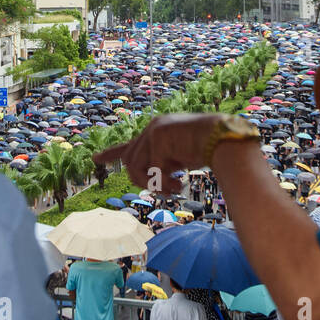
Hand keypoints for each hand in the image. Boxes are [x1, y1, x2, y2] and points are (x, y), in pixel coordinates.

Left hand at [94, 113, 222, 195]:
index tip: (95, 158)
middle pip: (130, 163)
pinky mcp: (158, 136)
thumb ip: (161, 167)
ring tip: (175, 188)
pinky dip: (163, 181)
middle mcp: (152, 129)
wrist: (224, 140)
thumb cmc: (207, 151)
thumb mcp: (179, 161)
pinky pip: (151, 168)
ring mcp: (154, 130)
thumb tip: (147, 183)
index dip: (111, 154)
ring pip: (136, 167)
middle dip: (144, 182)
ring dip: (154, 184)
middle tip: (169, 191)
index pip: (128, 146)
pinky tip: (179, 183)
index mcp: (156, 133)